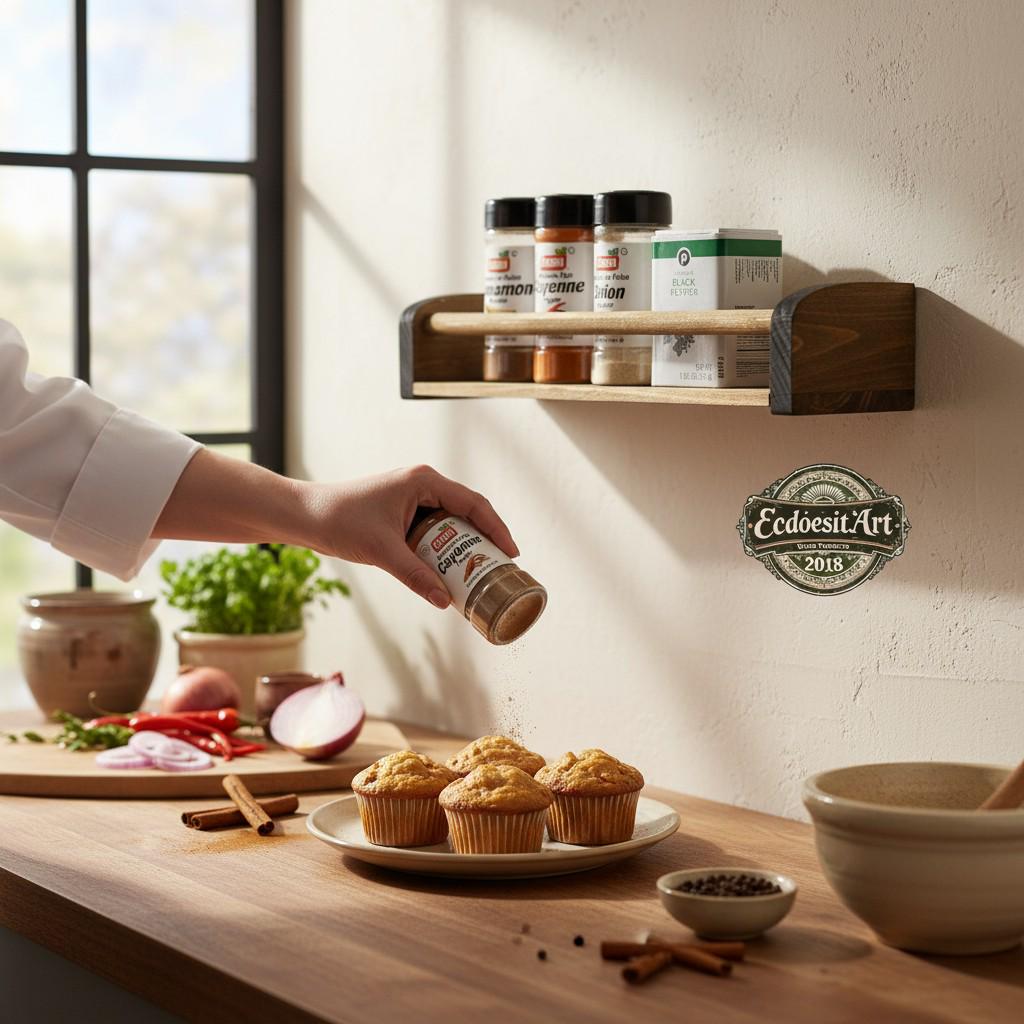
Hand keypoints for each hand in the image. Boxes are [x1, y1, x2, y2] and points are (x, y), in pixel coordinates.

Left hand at [303, 465, 518, 608]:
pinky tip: (447, 570)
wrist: (305, 515)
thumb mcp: (383, 551)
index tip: (511, 554)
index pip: (474, 504)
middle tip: (497, 568)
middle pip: (467, 512)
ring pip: (450, 522)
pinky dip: (443, 549)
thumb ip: (415, 576)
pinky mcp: (401, 511)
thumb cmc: (340, 521)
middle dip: (484, 540)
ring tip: (477, 573)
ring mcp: (411, 497)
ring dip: (463, 546)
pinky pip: (433, 529)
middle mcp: (422, 484)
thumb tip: (445, 602)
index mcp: (423, 481)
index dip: (497, 529)